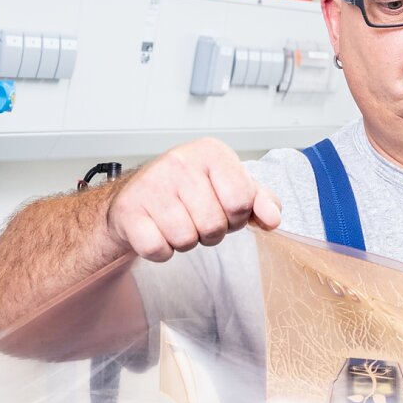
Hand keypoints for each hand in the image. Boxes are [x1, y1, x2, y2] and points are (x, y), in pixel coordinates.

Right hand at [105, 138, 281, 261]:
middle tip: (196, 217)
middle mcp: (179, 161)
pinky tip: (157, 230)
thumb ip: (261, 201)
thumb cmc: (190, 192)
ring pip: (186, 240)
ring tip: (177, 222)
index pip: (241, 200)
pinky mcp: (129, 210)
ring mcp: (151, 185)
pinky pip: (158, 249)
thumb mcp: (232, 188)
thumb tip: (274, 217)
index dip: (236, 216)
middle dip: (211, 232)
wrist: (138, 197)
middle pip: (215, 225)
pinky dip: (161, 250)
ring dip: (186, 241)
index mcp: (211, 152)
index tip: (223, 207)